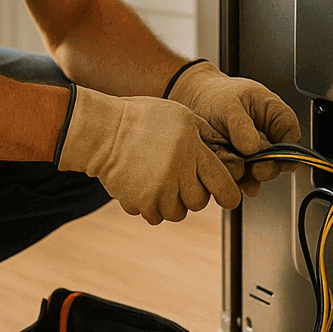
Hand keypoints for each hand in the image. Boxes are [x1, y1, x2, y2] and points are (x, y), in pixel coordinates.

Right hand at [56, 87, 241, 223]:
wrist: (102, 131)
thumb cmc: (141, 119)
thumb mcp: (180, 115)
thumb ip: (204, 134)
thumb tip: (224, 149)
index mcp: (192, 149)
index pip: (222, 183)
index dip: (229, 195)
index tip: (229, 198)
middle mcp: (178, 171)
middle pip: (199, 202)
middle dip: (193, 195)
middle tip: (180, 181)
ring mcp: (159, 189)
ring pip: (177, 213)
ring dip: (171, 204)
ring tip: (160, 184)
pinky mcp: (140, 202)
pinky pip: (154, 216)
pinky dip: (150, 207)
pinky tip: (143, 188)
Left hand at [167, 61, 299, 192]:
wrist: (194, 102)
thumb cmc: (216, 96)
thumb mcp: (228, 103)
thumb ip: (241, 125)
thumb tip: (252, 146)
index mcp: (274, 115)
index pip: (291, 136)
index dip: (289, 152)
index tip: (282, 161)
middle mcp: (266, 137)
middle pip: (277, 160)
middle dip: (267, 168)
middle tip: (256, 169)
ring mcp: (251, 154)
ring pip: (256, 173)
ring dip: (246, 175)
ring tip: (232, 166)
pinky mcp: (236, 166)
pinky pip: (238, 178)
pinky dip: (231, 179)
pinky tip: (224, 173)